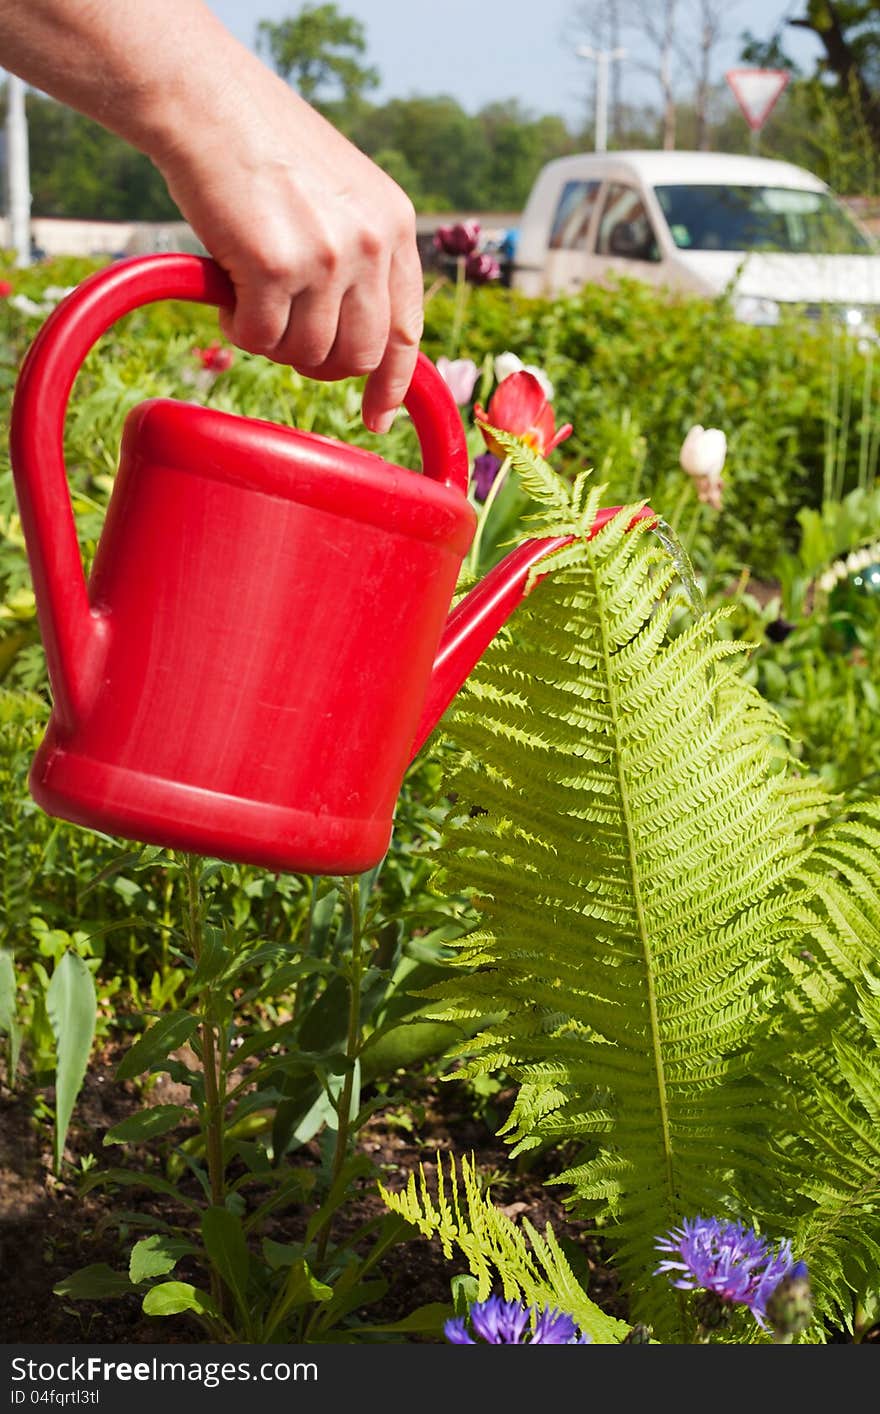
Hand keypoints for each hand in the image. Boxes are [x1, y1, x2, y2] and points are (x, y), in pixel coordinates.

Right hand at [157, 81, 423, 432]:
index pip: (406, 329)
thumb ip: (357, 256)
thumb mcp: (339, 195)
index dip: (393, 382)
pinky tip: (229, 296)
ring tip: (250, 299)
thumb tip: (351, 335)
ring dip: (273, 342)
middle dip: (318, 363)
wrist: (204, 100)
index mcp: (396, 225)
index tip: (378, 416)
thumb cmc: (261, 146)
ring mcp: (327, 257)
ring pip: (308, 354)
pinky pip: (262, 340)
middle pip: (358, 356)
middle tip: (284, 338)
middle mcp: (372, 244)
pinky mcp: (275, 267)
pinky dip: (239, 330)